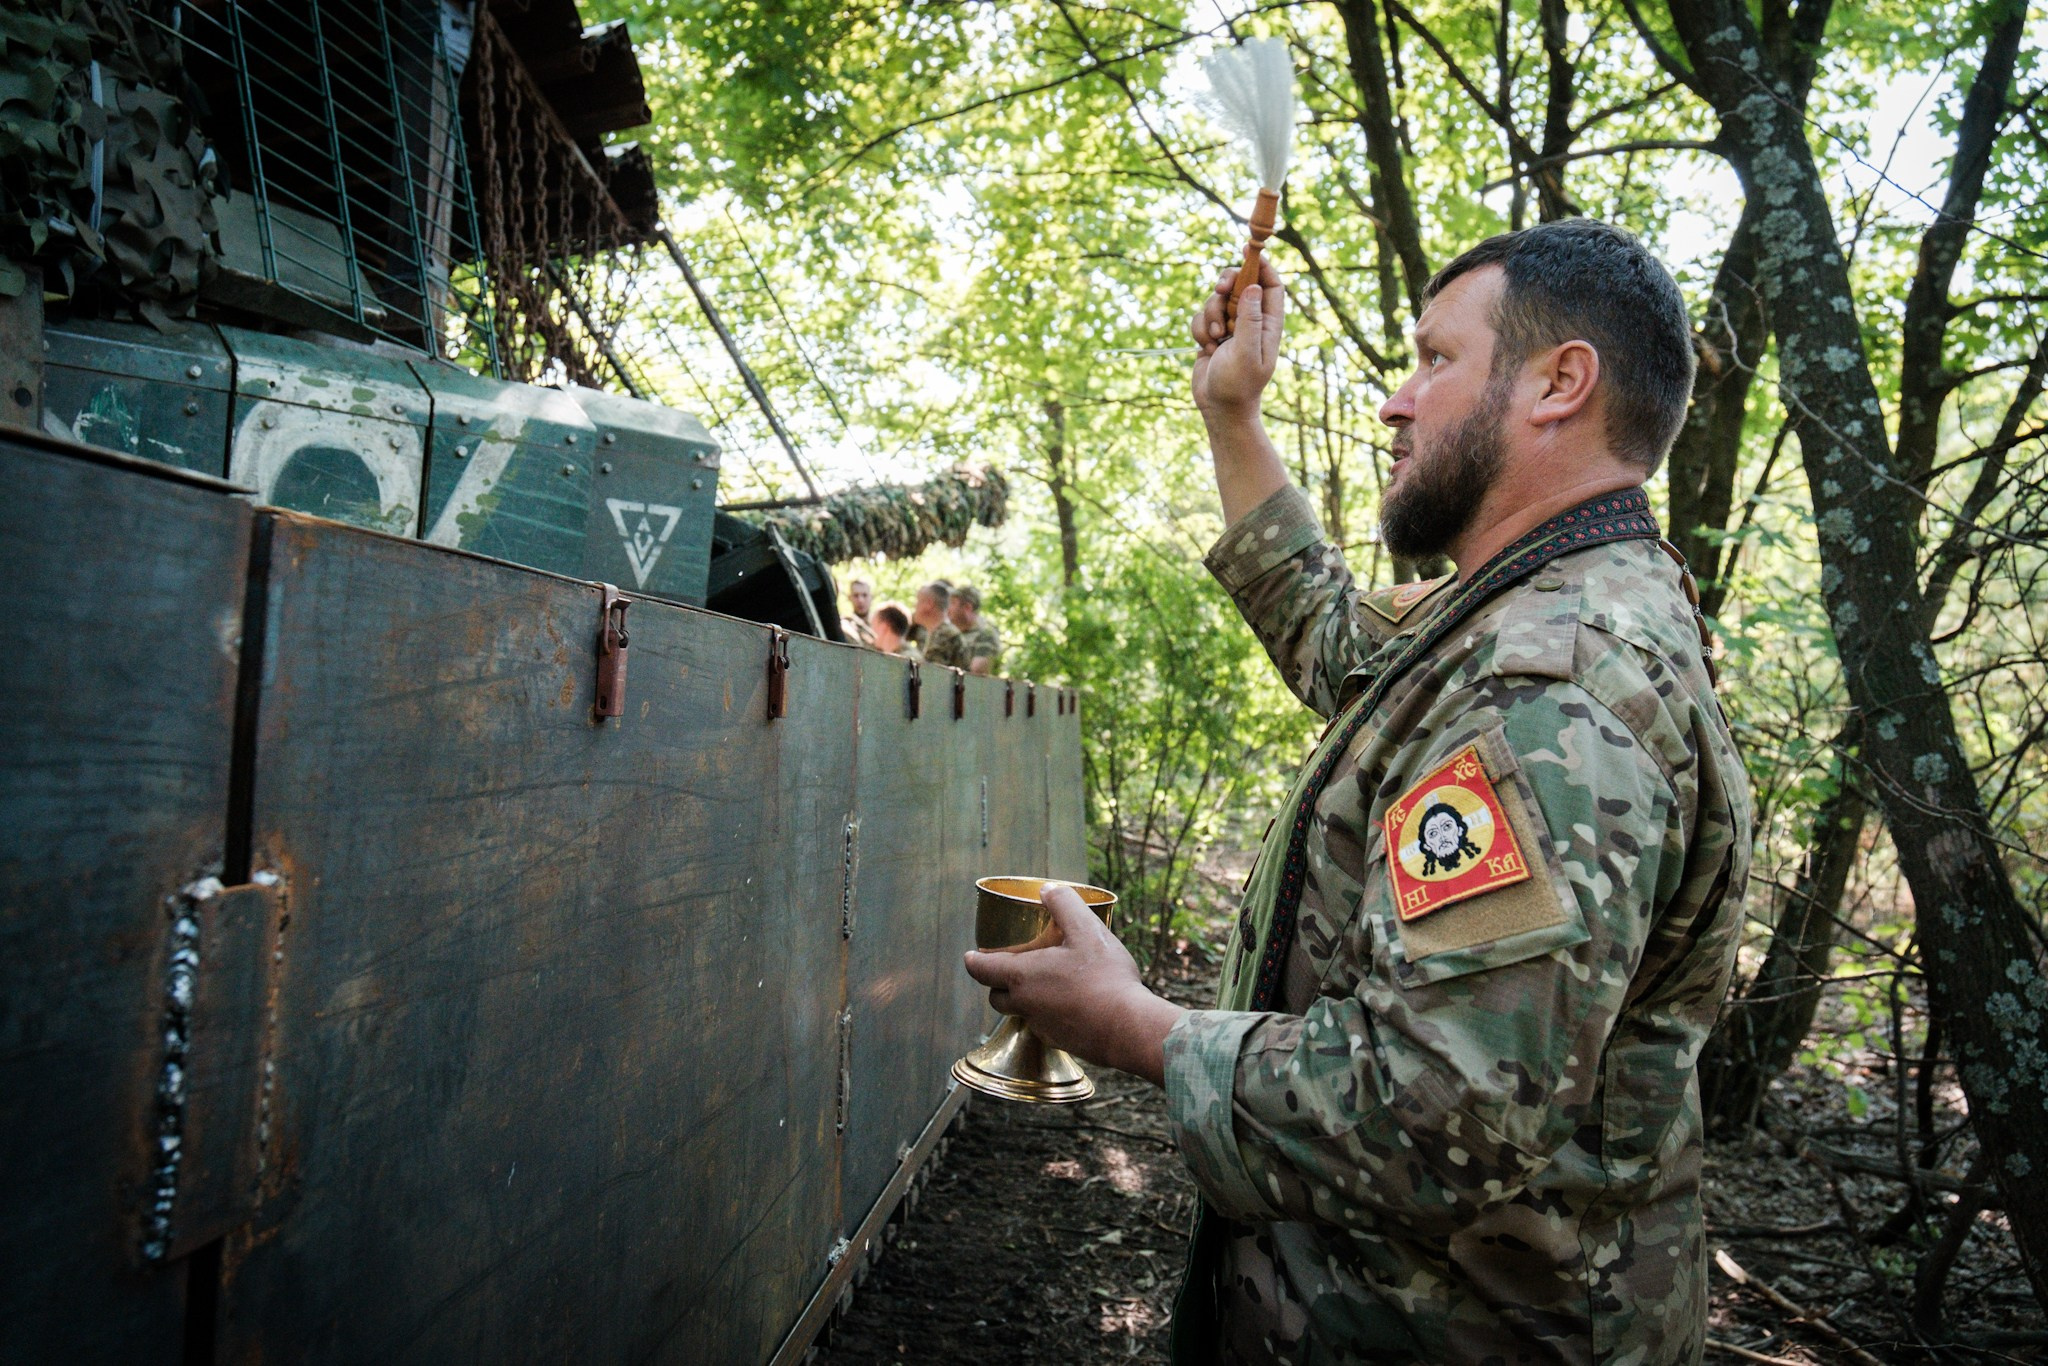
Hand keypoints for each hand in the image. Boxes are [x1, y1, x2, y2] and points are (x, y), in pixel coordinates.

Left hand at [964, 883, 1185, 1085]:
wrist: (1129, 1029)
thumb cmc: (1105, 978)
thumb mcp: (1087, 930)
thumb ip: (1065, 905)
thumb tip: (1048, 889)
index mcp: (1022, 977)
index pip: (981, 971)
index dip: (974, 961)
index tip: (972, 956)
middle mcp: (1025, 1005)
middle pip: (997, 997)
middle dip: (997, 983)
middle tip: (1009, 968)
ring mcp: (1043, 1028)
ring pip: (1022, 1013)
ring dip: (1025, 1000)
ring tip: (1046, 983)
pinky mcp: (1062, 1042)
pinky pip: (1046, 1026)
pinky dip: (1050, 1014)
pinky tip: (1073, 1003)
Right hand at [1191, 257, 1284, 423]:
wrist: (1219, 408)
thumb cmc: (1238, 386)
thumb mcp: (1246, 353)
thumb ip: (1250, 320)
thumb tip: (1253, 287)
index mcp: (1269, 324)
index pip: (1271, 285)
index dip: (1261, 265)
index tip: (1247, 249)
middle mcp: (1251, 321)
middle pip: (1240, 285)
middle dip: (1226, 286)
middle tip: (1219, 290)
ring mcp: (1231, 327)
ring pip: (1216, 300)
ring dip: (1209, 315)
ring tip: (1215, 340)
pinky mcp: (1212, 334)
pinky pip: (1201, 316)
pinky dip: (1199, 329)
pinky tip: (1206, 348)